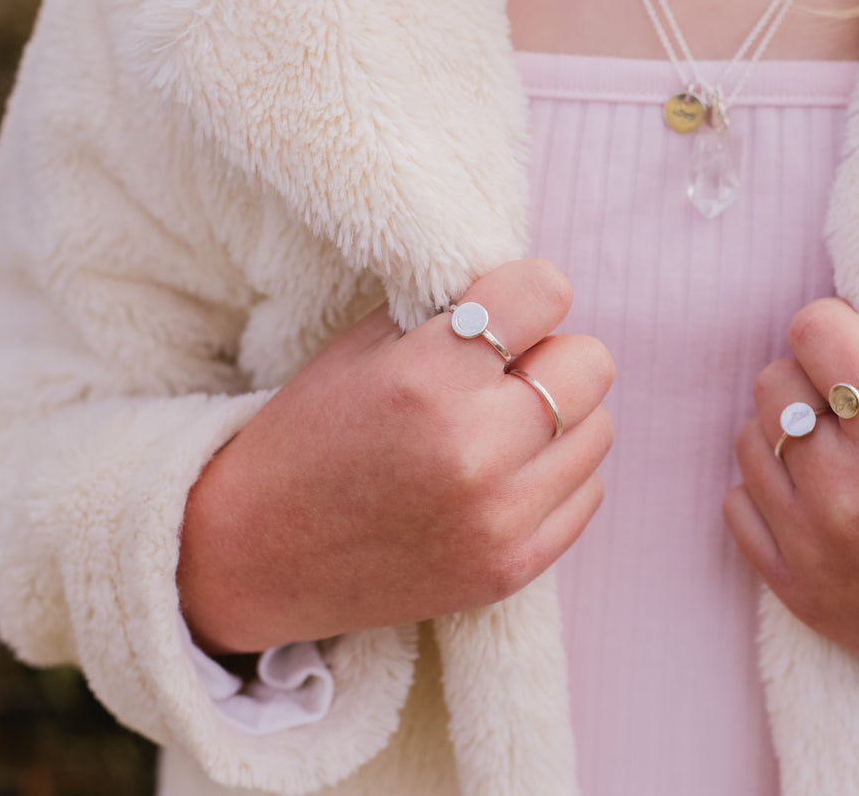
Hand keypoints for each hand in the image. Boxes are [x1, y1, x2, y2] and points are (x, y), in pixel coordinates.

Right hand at [178, 260, 613, 653]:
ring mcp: (501, 518)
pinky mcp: (515, 567)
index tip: (501, 313)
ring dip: (558, 419)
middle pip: (591, 363)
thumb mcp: (362, 347)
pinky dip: (555, 477)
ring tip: (497, 430)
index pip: (546, 292)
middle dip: (550, 356)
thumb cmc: (310, 436)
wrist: (258, 557)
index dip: (525, 295)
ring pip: (599, 428)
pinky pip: (588, 491)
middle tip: (500, 375)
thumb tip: (534, 290)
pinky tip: (500, 478)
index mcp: (426, 380)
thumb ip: (452, 310)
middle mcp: (474, 450)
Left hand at [725, 298, 858, 748]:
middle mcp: (846, 492)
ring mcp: (811, 545)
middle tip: (849, 400)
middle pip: (774, 382)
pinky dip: (766, 489)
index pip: (815, 333)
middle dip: (810, 377)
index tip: (852, 342)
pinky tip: (812, 493)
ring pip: (749, 439)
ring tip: (836, 448)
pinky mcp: (793, 589)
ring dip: (785, 432)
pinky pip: (737, 504)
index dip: (835, 326)